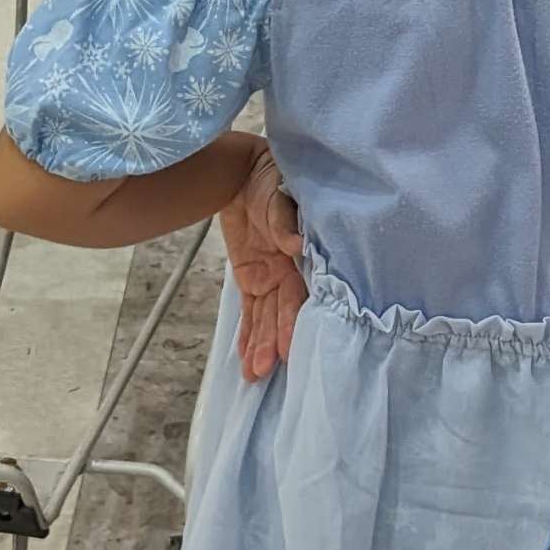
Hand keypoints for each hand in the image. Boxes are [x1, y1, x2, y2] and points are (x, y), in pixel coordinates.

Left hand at [220, 141, 303, 382]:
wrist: (244, 175)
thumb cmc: (271, 181)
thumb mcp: (279, 197)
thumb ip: (285, 221)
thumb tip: (295, 244)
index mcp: (304, 255)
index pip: (301, 293)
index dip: (295, 319)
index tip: (291, 346)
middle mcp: (290, 273)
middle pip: (283, 312)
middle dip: (277, 340)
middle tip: (269, 368)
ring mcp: (271, 280)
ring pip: (267, 319)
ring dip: (262, 346)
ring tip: (255, 374)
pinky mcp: (252, 282)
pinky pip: (251, 313)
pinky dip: (249, 337)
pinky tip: (248, 362)